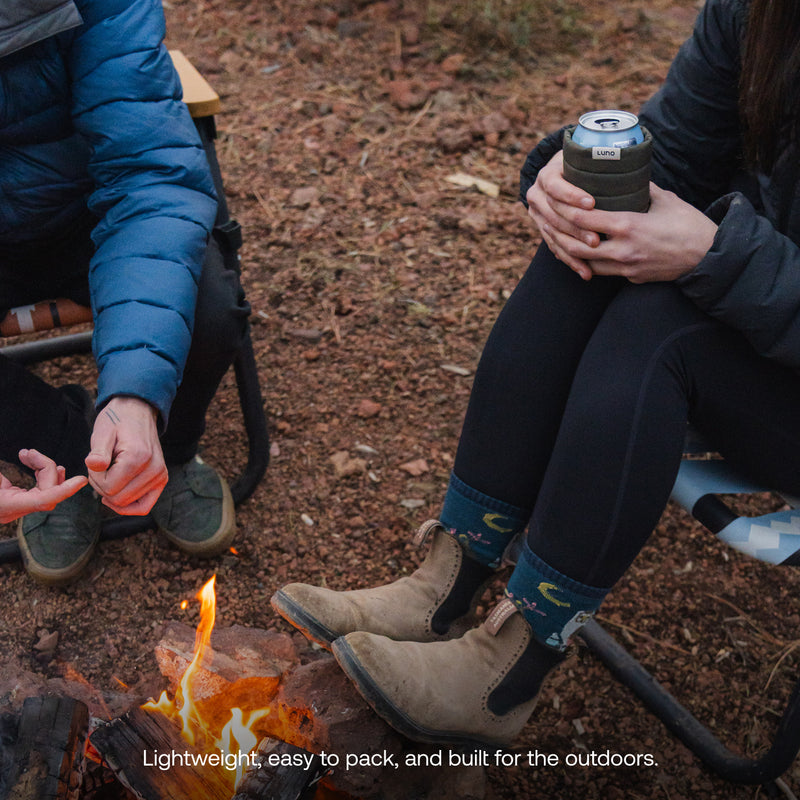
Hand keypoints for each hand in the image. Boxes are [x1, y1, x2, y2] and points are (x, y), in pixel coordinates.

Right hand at [0, 449, 87, 523]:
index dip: (65, 490)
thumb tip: (16, 464)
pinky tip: (32, 462)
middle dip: (45, 467)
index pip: (44, 501)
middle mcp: (13, 511)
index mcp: (6, 506)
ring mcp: (15, 508)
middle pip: (48, 490)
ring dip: (42, 469)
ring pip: (45, 489)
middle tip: (29, 452)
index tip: (82, 480)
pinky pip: (37, 490)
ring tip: (28, 454)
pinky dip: (39, 475)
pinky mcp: (14, 502)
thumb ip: (2, 476)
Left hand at [85, 397, 167, 514]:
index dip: (95, 478)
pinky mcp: (161, 480)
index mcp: (139, 457)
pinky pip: (144, 507)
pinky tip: (116, 495)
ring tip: (111, 473)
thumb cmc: (117, 421)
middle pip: (118, 499)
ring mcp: (160, 476)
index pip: (109, 488)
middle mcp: (154, 469)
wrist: (137, 412)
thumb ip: (98, 451)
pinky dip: (128, 507)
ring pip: (127, 504)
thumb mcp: (102, 431)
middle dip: (102, 487)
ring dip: (113, 492)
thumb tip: (93, 465)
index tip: (95, 462)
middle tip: (101, 467)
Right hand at [525, 150, 598, 278]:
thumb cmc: (588, 166)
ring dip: (575, 248)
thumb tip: (634, 170)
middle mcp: (536, 194)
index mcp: (547, 175)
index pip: (555, 187)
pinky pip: (555, 249)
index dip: (571, 196)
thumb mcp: (593, 162)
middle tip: (596, 239)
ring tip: (594, 253)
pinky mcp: (543, 230)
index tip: (591, 203)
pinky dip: (571, 261)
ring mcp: (537, 214)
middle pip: (555, 216)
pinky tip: (586, 272)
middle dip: (576, 229)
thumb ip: (608, 167)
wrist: (567, 175)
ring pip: (554, 236)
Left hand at [560, 184, 717, 282]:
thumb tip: (624, 173)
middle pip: (576, 247)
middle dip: (561, 236)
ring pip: (586, 264)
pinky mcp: (631, 278)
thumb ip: (640, 188)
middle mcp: (622, 250)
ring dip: (572, 253)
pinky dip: (589, 263)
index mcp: (628, 226)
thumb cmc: (688, 224)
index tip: (557, 200)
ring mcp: (625, 268)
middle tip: (552, 224)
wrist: (709, 256)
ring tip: (561, 240)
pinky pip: (602, 272)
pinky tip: (582, 254)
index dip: (565, 210)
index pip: (583, 219)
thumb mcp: (664, 199)